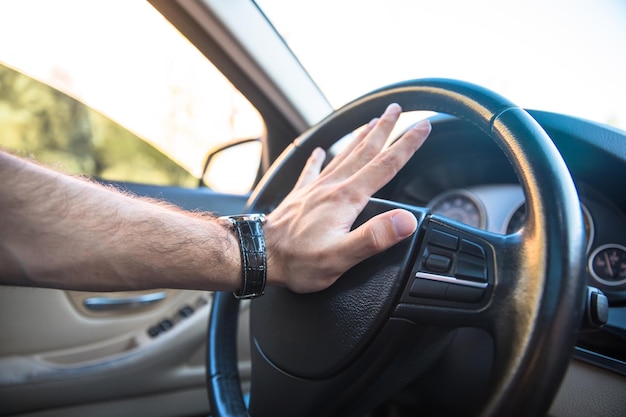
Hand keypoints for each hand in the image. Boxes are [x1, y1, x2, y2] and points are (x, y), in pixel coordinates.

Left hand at [264, 103, 430, 292]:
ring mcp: (314, 189)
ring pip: (343, 155)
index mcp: (346, 199)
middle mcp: (332, 187)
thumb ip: (375, 237)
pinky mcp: (299, 196)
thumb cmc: (298, 261)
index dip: (407, 145)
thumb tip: (406, 221)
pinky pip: (312, 170)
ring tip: (371, 121)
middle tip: (397, 108)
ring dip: (360, 137)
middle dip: (384, 129)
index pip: (385, 166)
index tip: (422, 126)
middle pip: (365, 151)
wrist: (258, 256)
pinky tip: (317, 150)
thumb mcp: (341, 256)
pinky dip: (317, 158)